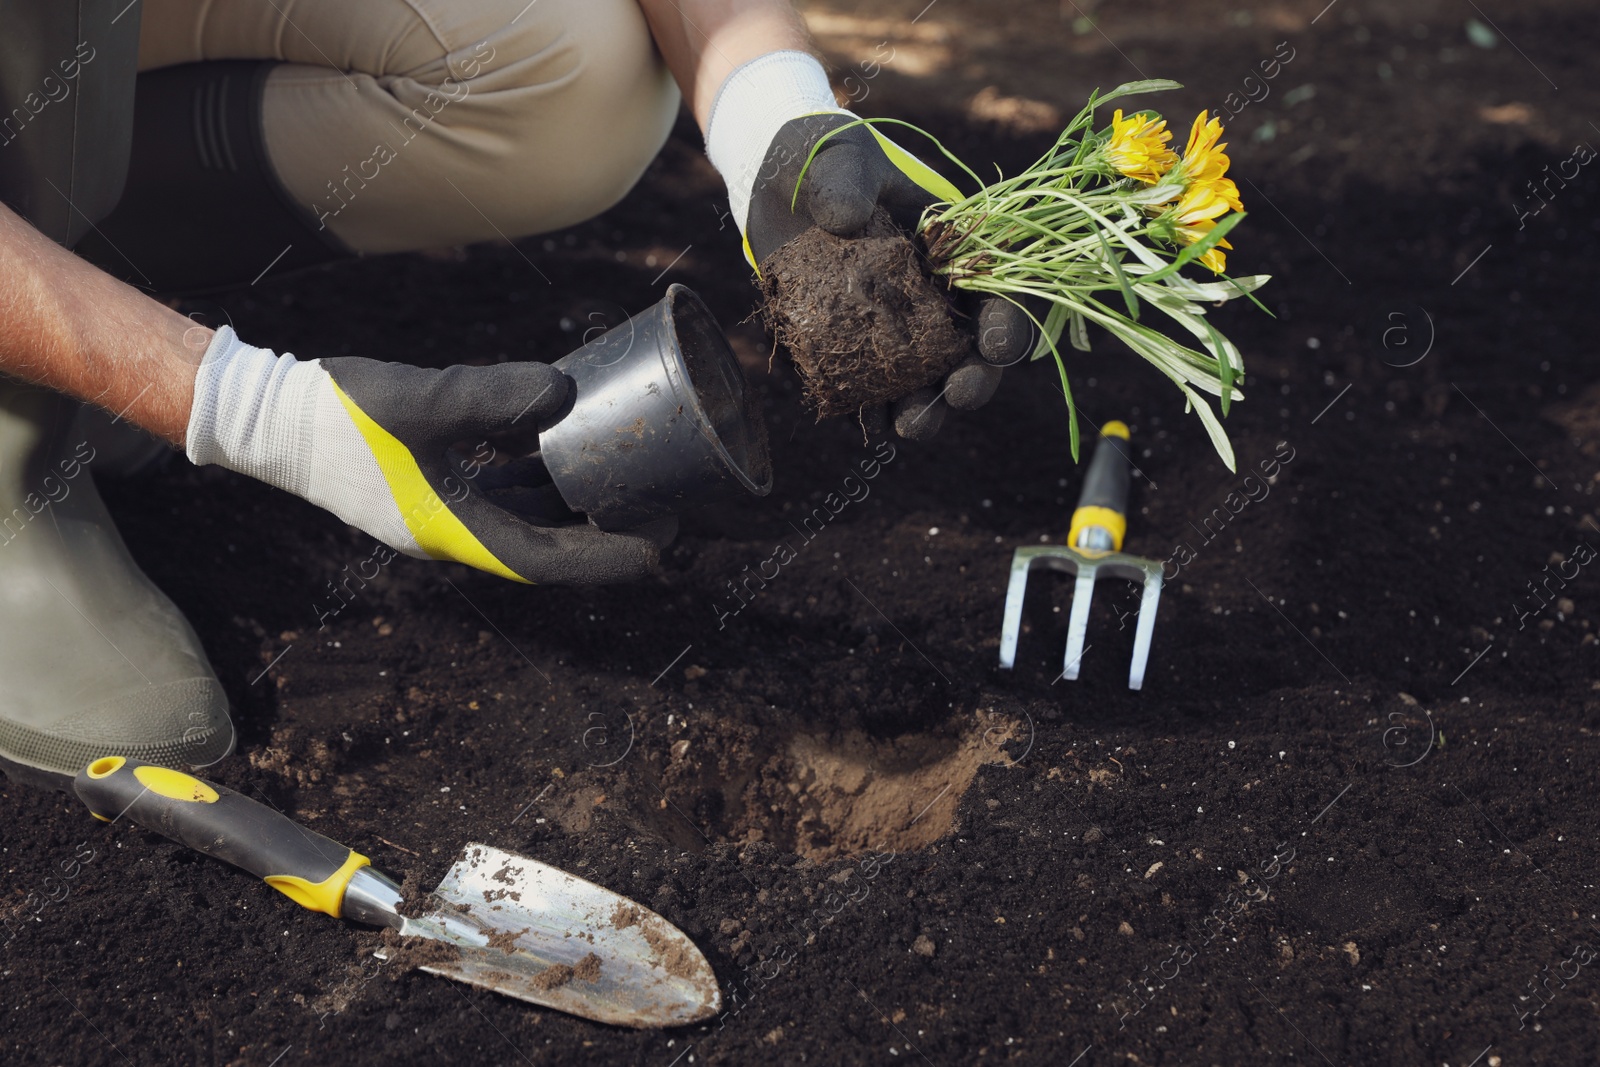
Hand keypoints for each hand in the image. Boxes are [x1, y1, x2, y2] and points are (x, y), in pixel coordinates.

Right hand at [185, 328, 672, 583]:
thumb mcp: (424, 399)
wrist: (268, 417)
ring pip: (525, 518)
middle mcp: (454, 533)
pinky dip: (537, 479)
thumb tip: (568, 392)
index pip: (549, 560)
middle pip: (546, 544)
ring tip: (626, 478)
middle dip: (604, 531)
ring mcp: (441, 513)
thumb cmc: (338, 413)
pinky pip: (500, 493)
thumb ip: (495, 397)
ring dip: (573, 505)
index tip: (661, 544)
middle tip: (663, 508)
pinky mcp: (429, 489)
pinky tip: (561, 448)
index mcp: (455, 531)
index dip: (609, 556)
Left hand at [745, 112, 1037, 439]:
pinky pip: (870, 386)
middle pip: (970, 349)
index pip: (999, 289)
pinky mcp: (853, 344)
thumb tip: (842, 219)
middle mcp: (935, 294)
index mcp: (955, 246)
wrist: (775, 184)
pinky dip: (871, 407)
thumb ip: (845, 181)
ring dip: (924, 408)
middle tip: (960, 396)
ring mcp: (895, 325)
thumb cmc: (825, 161)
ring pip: (924, 379)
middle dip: (973, 379)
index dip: (1006, 320)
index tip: (995, 344)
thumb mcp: (838, 158)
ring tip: (908, 427)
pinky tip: (866, 423)